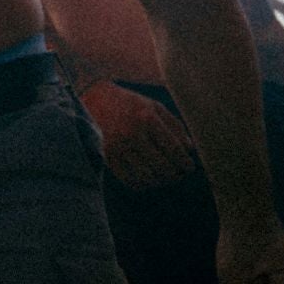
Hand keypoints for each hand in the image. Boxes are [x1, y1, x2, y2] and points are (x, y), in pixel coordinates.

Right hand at [82, 81, 196, 189]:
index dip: (184, 162)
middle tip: (178, 175)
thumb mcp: (154, 107)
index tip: (189, 167)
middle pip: (162, 166)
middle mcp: (132, 133)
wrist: (94, 99)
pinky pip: (129, 180)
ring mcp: (118, 147)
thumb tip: (189, 150)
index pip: (173, 149)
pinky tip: (148, 179)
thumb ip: (174, 126)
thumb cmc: (130, 103)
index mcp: (147, 118)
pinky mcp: (107, 157)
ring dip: (160, 181)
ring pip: (147, 177)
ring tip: (164, 178)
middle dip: (175, 174)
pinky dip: (142, 184)